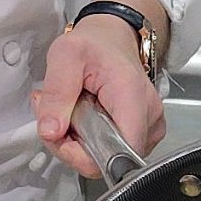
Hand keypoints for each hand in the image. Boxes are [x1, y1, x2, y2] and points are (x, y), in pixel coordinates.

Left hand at [34, 14, 165, 177]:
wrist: (113, 40)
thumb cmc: (95, 45)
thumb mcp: (64, 56)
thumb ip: (56, 93)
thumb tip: (51, 131)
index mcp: (131, 96)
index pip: (115, 155)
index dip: (81, 155)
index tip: (62, 133)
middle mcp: (148, 116)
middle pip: (107, 160)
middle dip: (73, 146)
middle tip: (60, 115)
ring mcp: (149, 127)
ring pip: (107, 159)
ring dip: (79, 143)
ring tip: (72, 112)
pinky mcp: (143, 134)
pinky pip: (111, 153)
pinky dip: (90, 141)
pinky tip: (85, 118)